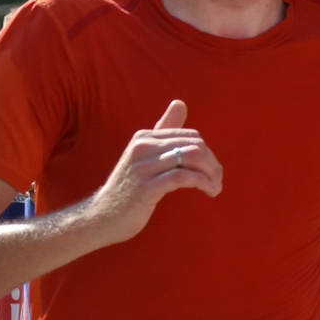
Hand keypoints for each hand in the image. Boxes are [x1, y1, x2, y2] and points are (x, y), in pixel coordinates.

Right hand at [83, 100, 222, 244]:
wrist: (103, 217)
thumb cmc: (128, 189)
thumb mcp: (144, 156)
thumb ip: (163, 131)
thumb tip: (180, 103)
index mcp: (144, 137)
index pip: (189, 135)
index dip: (207, 153)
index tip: (211, 172)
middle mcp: (143, 146)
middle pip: (194, 144)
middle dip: (212, 164)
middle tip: (216, 181)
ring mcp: (144, 166)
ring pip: (191, 156)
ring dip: (211, 173)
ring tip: (214, 188)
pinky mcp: (147, 187)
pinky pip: (184, 176)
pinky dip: (202, 183)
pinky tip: (207, 191)